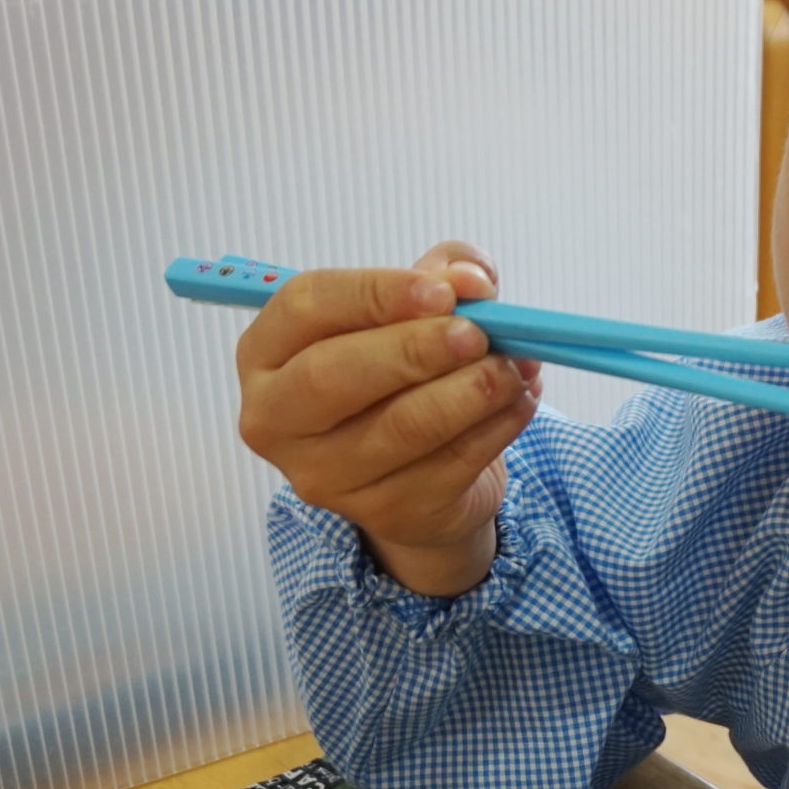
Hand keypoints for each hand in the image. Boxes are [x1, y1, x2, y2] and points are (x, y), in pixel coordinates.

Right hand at [234, 241, 541, 595]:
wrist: (421, 473)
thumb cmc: (402, 375)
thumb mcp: (413, 310)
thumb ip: (441, 276)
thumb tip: (470, 279)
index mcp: (267, 351)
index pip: (305, 306)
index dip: (375, 293)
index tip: (442, 291)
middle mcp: (277, 418)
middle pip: (333, 375)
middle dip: (415, 348)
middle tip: (478, 334)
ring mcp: (326, 476)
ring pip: (401, 427)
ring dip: (471, 391)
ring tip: (516, 367)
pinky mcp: (386, 512)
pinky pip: (450, 465)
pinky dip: (498, 427)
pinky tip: (520, 401)